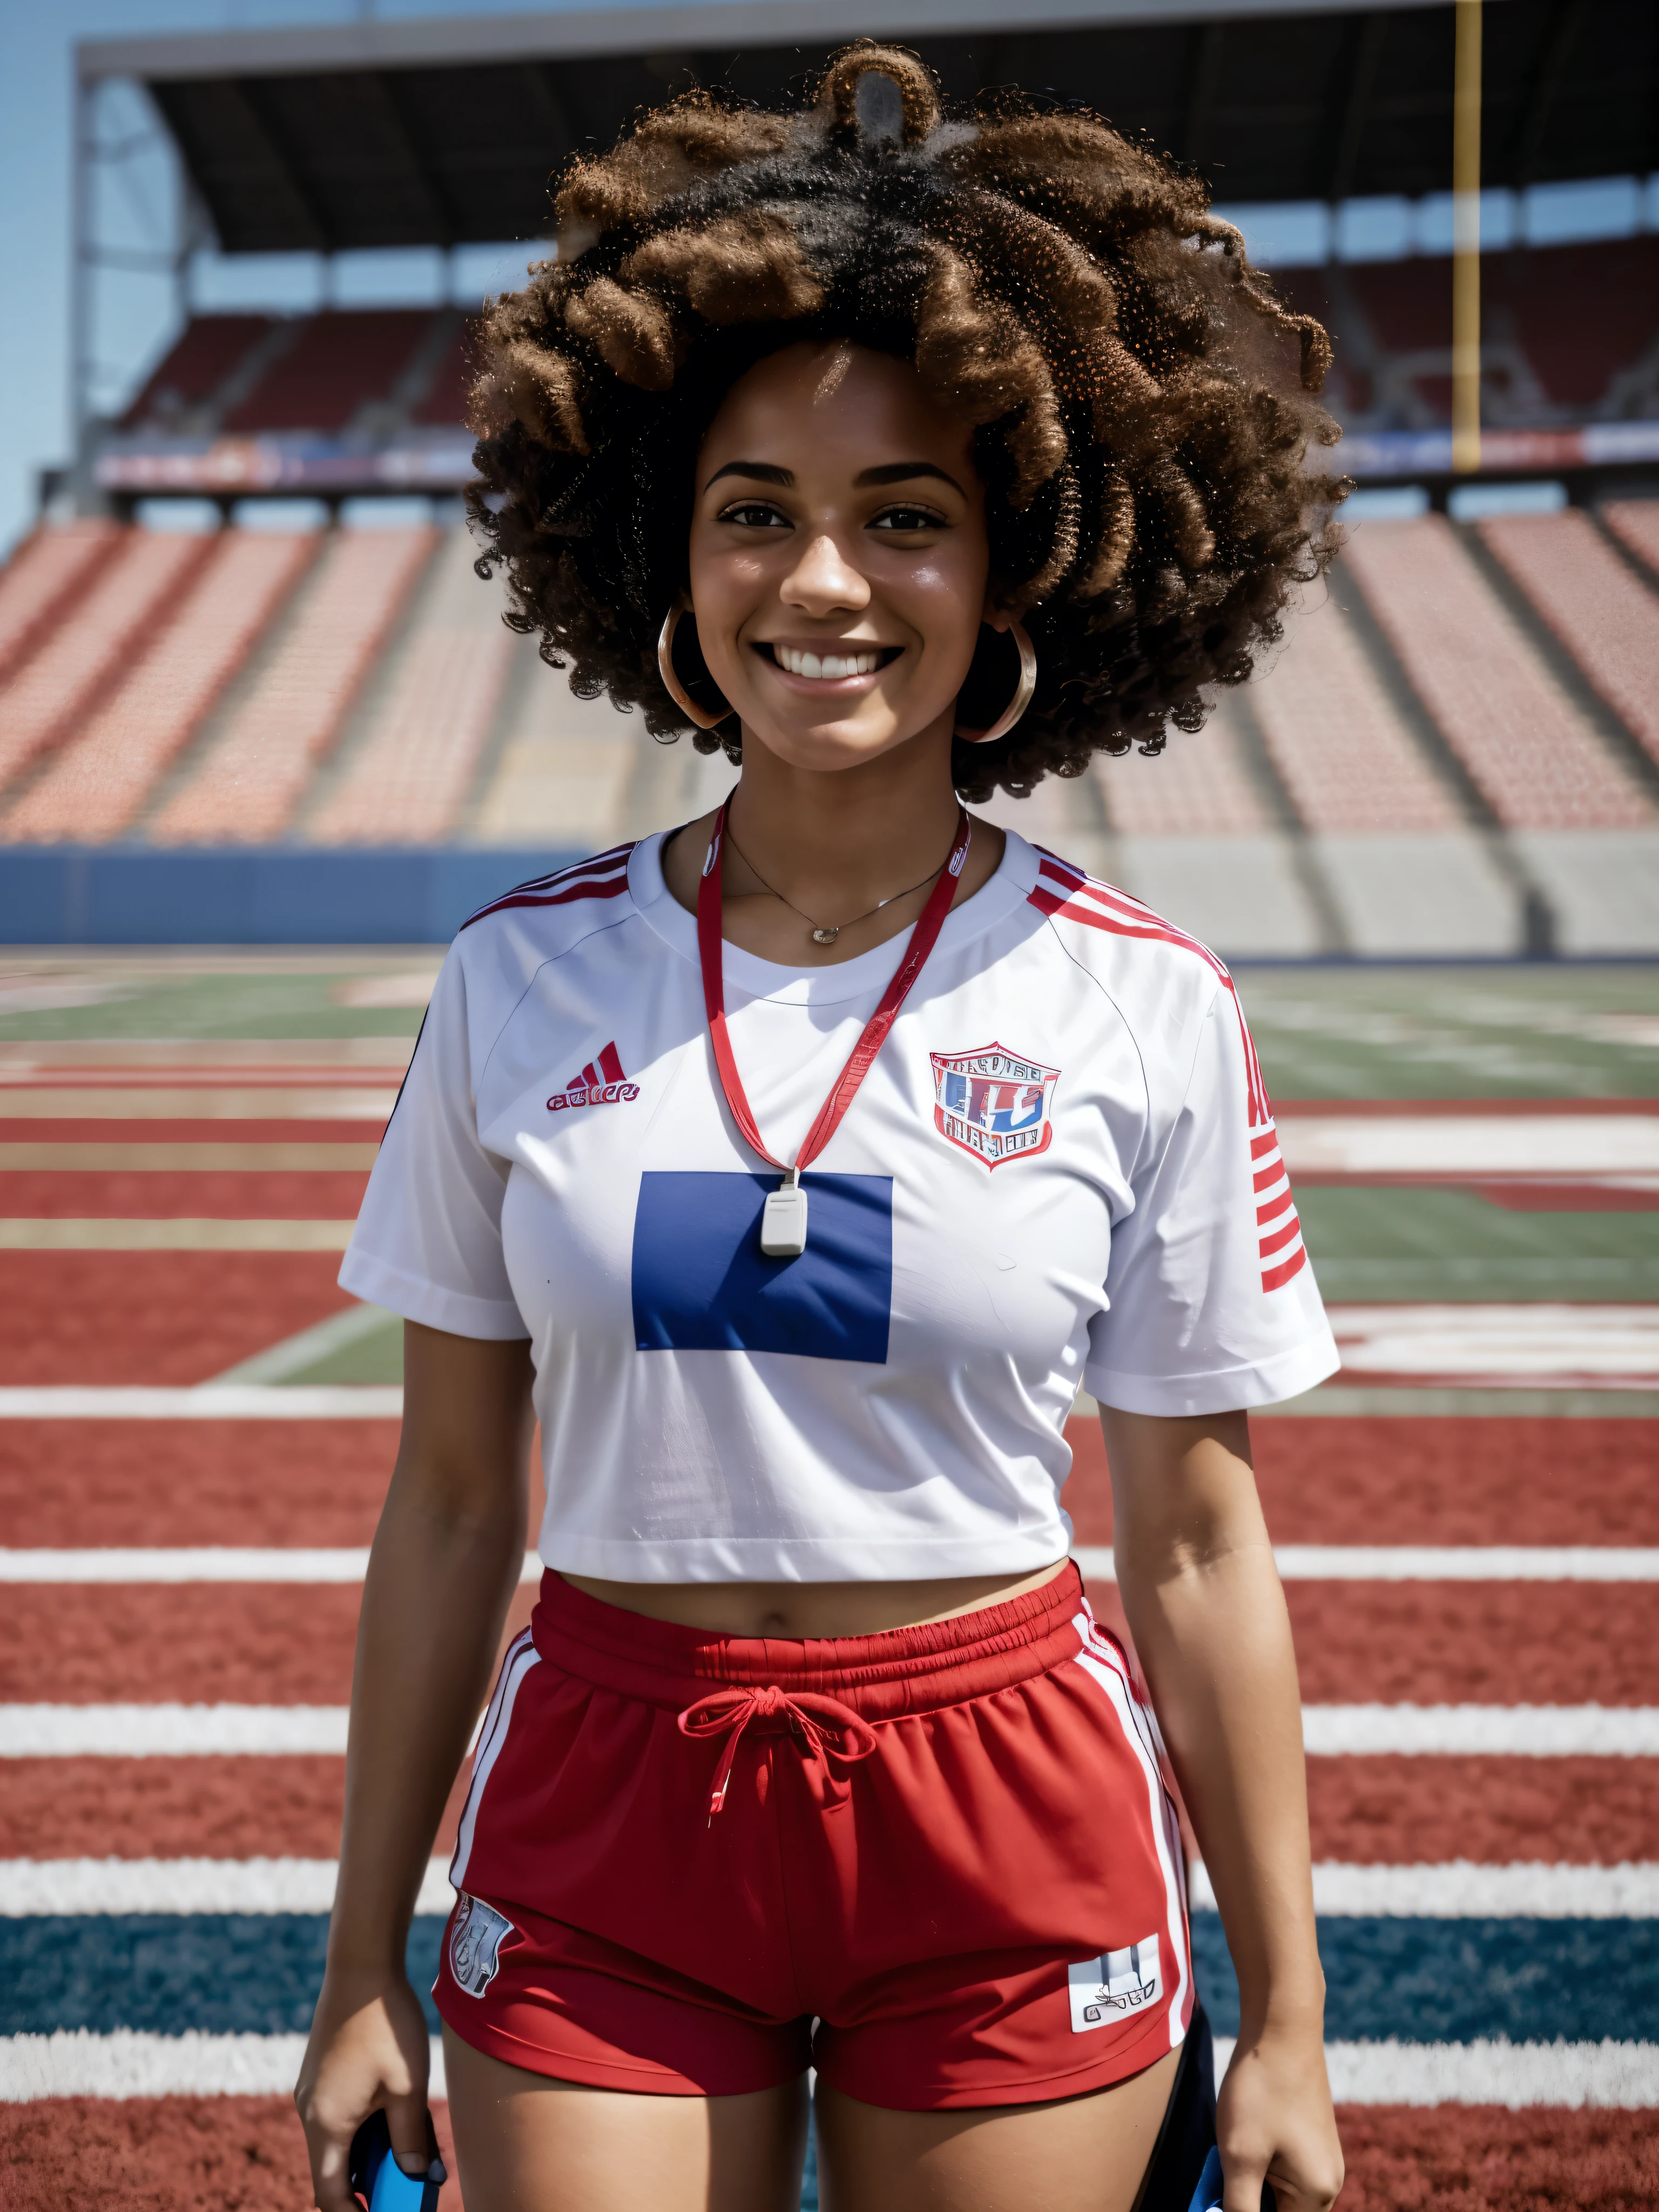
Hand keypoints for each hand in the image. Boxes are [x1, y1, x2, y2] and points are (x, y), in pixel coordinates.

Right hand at [294, 1966, 441, 2209]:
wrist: (362, 1964)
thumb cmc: (386, 2024)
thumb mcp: (407, 2086)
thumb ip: (410, 2137)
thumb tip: (416, 2176)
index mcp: (326, 2123)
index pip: (329, 2194)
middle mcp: (310, 2111)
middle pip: (333, 2169)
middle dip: (369, 2183)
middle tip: (407, 2182)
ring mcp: (312, 2090)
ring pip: (337, 2140)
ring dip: (369, 2151)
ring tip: (410, 2146)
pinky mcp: (320, 2072)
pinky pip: (338, 2115)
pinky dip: (363, 2125)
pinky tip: (395, 2112)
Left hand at [1216, 2021, 1343, 2211]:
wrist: (1281, 2027)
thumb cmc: (1262, 2091)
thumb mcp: (1241, 2156)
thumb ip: (1237, 2206)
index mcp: (1317, 2195)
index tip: (1221, 2194)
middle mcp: (1327, 2181)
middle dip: (1245, 2199)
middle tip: (1218, 2173)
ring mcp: (1319, 2157)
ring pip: (1277, 2189)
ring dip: (1248, 2179)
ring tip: (1230, 2145)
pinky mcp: (1309, 2137)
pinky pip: (1281, 2166)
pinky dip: (1256, 2159)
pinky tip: (1241, 2132)